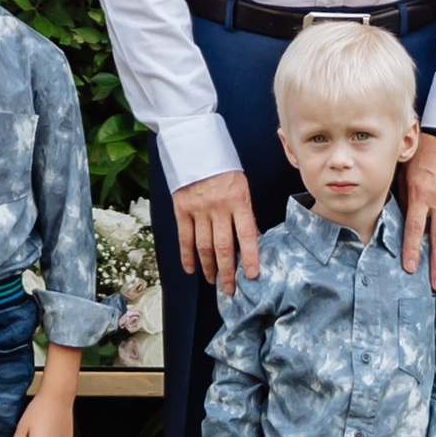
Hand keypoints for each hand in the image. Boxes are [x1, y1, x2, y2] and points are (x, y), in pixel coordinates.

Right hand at [171, 165, 259, 291]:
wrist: (196, 147)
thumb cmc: (224, 169)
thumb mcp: (242, 187)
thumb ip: (246, 214)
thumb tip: (253, 241)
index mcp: (238, 200)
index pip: (247, 234)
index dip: (251, 257)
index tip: (253, 276)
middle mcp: (218, 207)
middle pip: (224, 246)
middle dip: (228, 272)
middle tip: (230, 289)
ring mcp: (198, 208)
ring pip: (204, 246)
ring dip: (209, 267)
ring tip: (214, 281)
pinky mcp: (181, 208)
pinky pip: (184, 237)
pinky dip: (186, 256)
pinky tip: (191, 269)